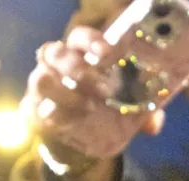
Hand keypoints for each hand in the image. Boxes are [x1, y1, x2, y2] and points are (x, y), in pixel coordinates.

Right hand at [21, 27, 162, 180]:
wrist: (79, 135)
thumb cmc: (104, 109)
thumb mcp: (127, 110)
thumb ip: (143, 112)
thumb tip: (154, 123)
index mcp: (81, 55)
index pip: (80, 37)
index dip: (91, 41)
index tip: (107, 53)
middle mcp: (57, 65)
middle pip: (56, 53)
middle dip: (79, 68)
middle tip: (103, 87)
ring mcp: (42, 86)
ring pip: (42, 79)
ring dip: (66, 93)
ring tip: (89, 106)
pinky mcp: (35, 109)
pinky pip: (39, 108)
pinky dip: (58, 115)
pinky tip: (75, 121)